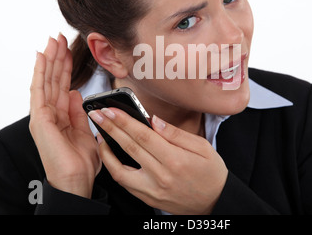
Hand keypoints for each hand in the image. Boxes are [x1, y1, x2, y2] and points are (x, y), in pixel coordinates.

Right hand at [29, 34, 100, 197]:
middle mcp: (49, 113)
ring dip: (49, 60)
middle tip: (59, 38)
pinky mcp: (40, 118)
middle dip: (57, 58)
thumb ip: (77, 111)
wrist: (76, 179)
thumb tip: (75, 93)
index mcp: (60, 116)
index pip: (62, 86)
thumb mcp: (84, 130)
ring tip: (52, 41)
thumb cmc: (80, 161)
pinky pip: (39, 90)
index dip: (65, 68)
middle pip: (54, 80)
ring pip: (46, 81)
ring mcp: (43, 115)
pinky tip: (42, 57)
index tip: (68, 51)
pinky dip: (40, 73)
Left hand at [88, 108, 227, 214]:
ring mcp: (152, 190)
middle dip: (110, 128)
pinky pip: (124, 182)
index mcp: (176, 160)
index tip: (110, 109)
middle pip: (130, 147)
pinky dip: (113, 166)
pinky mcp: (148, 198)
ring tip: (99, 133)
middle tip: (97, 114)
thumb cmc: (211, 173)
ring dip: (106, 149)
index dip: (124, 121)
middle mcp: (161, 176)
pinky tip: (109, 153)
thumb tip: (154, 120)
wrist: (215, 202)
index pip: (143, 136)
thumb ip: (176, 134)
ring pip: (120, 169)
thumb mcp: (203, 147)